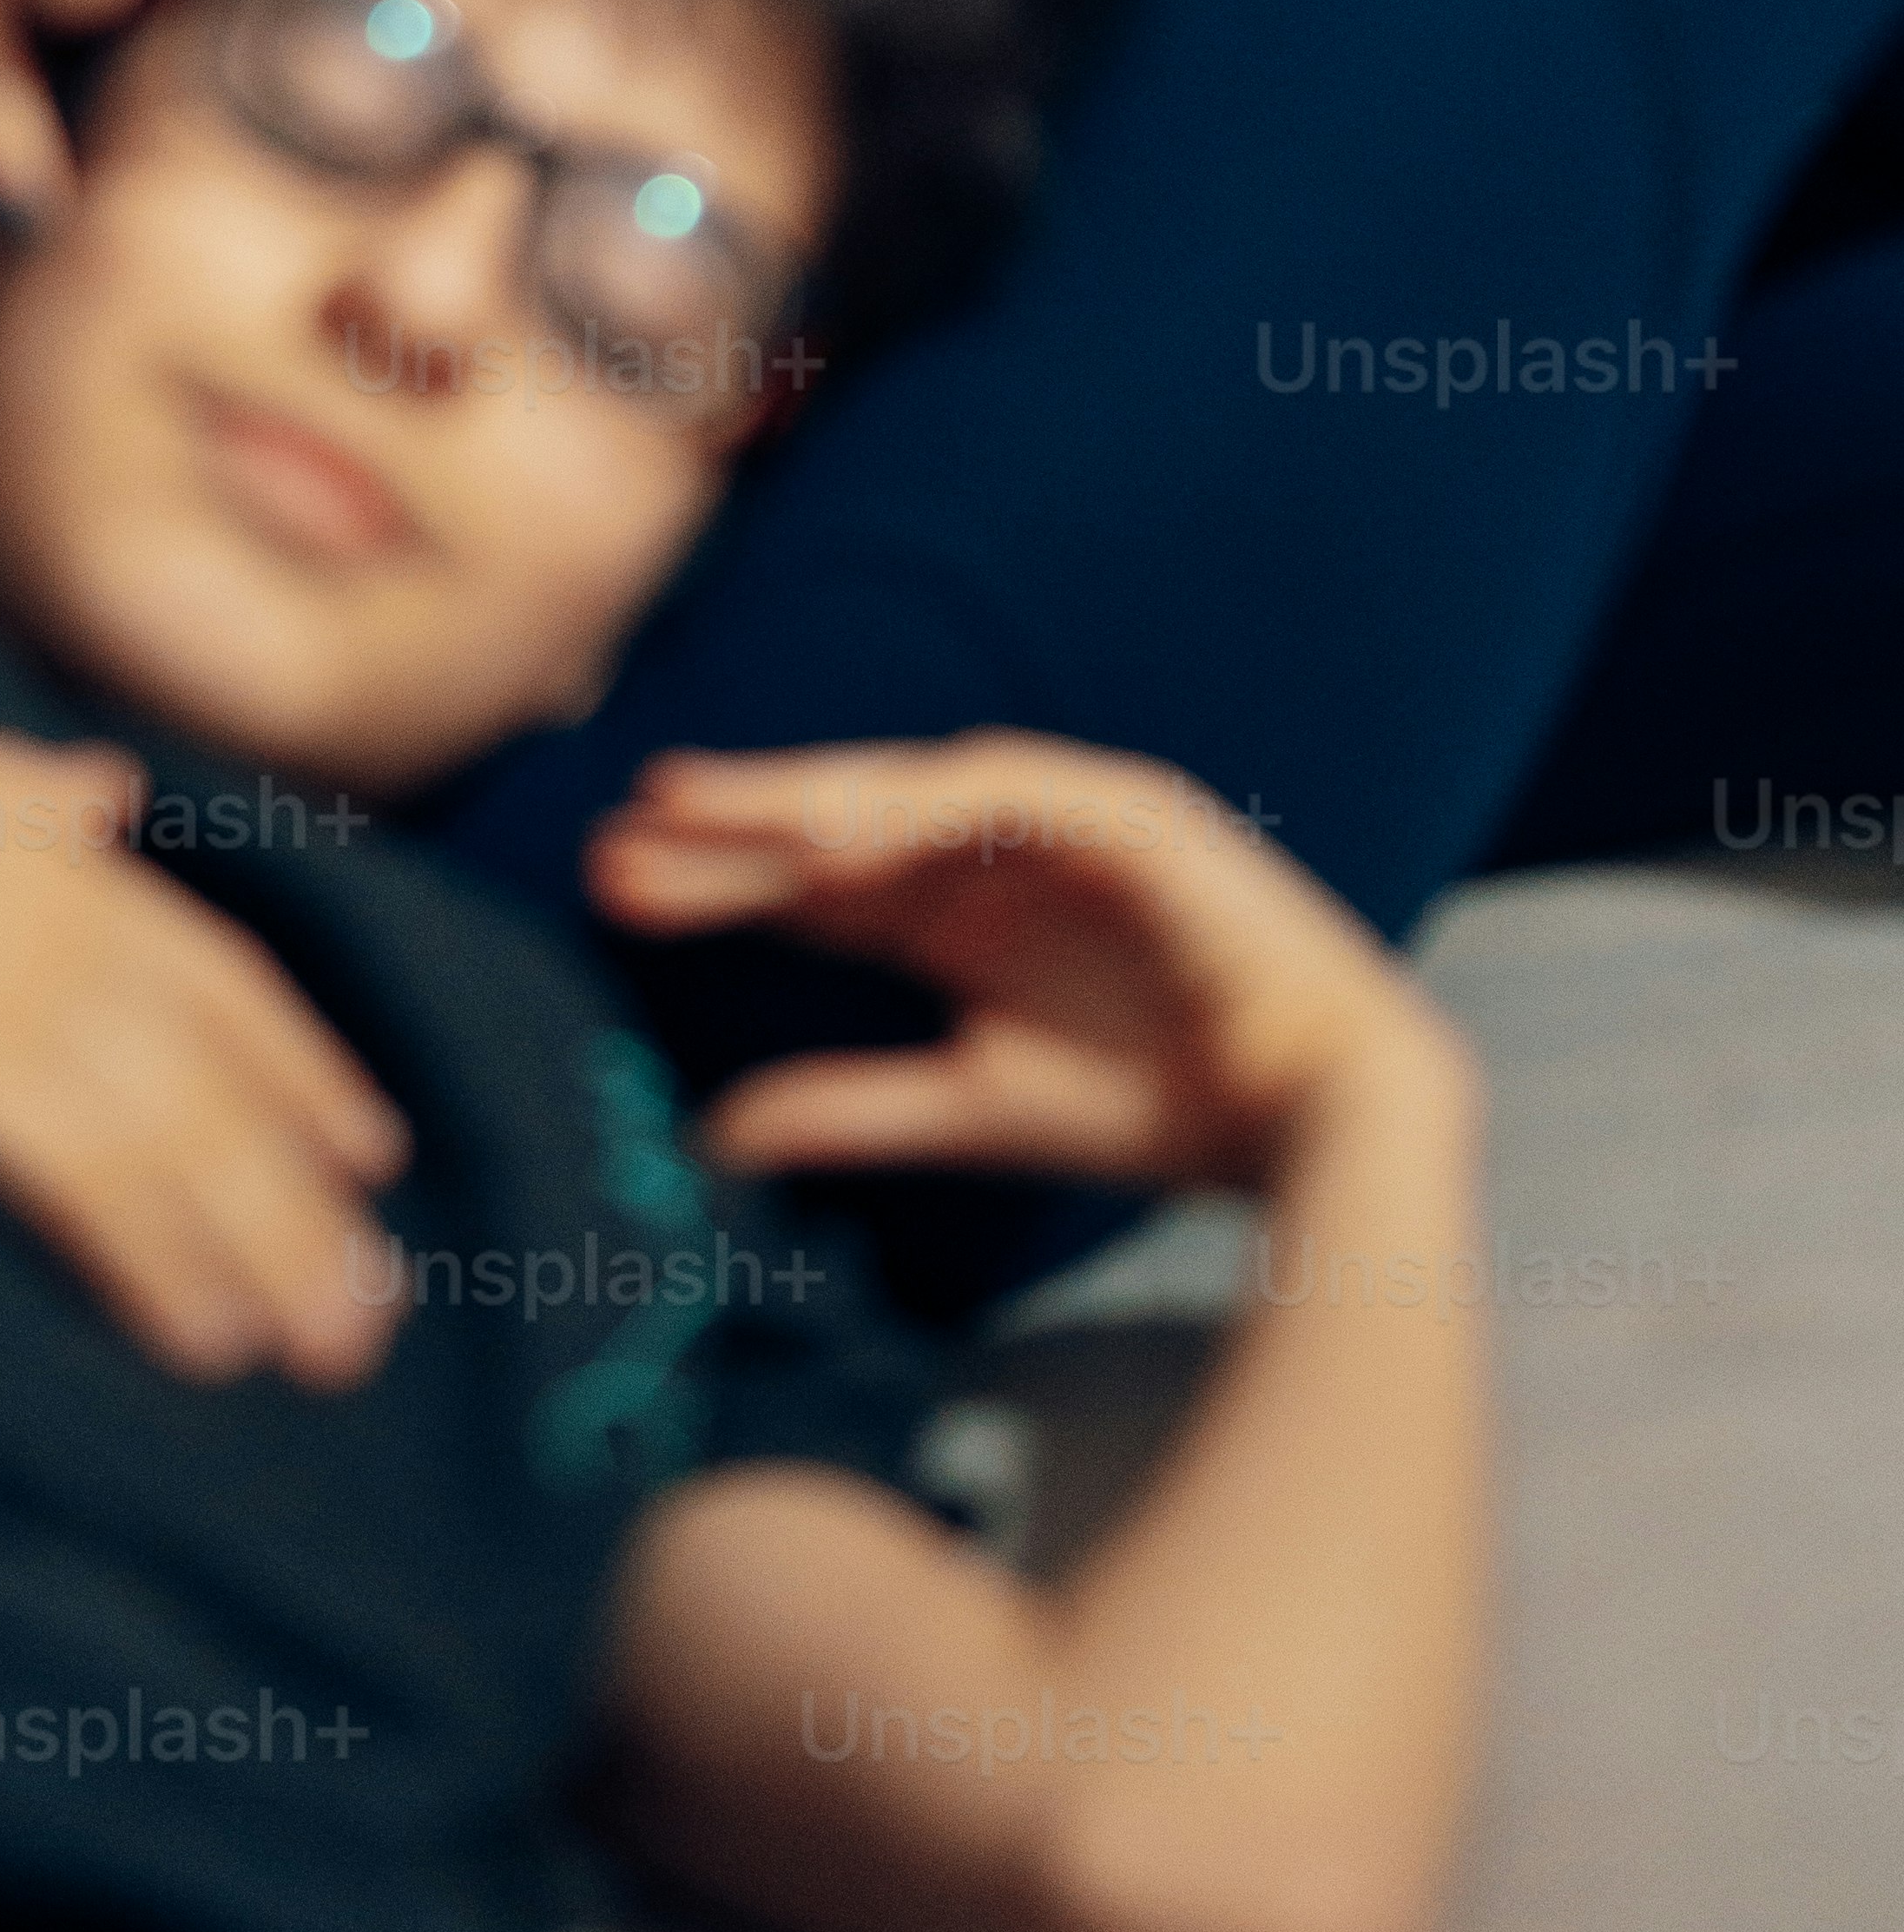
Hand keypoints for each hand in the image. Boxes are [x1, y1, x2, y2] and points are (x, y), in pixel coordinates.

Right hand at [0, 608, 409, 1382]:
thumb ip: (23, 786)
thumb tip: (108, 784)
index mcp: (60, 846)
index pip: (225, 977)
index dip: (306, 1068)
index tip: (372, 1151)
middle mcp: (70, 920)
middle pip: (232, 1081)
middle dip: (313, 1201)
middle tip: (377, 1309)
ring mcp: (22, 994)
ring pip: (189, 1146)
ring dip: (271, 1258)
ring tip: (330, 1354)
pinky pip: (97, 1189)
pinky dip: (160, 1269)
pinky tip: (205, 1342)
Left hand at [584, 729, 1458, 1195]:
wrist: (1318, 1121)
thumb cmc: (1158, 1109)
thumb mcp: (975, 1110)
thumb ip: (852, 1109)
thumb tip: (713, 1136)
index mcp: (960, 919)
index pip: (813, 887)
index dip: (719, 880)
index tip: (612, 880)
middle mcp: (995, 856)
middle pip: (837, 827)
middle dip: (733, 828)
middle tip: (620, 829)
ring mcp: (1062, 822)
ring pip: (907, 795)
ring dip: (809, 803)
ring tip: (706, 816)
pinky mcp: (1130, 813)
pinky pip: (1007, 798)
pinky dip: (924, 812)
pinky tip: (843, 845)